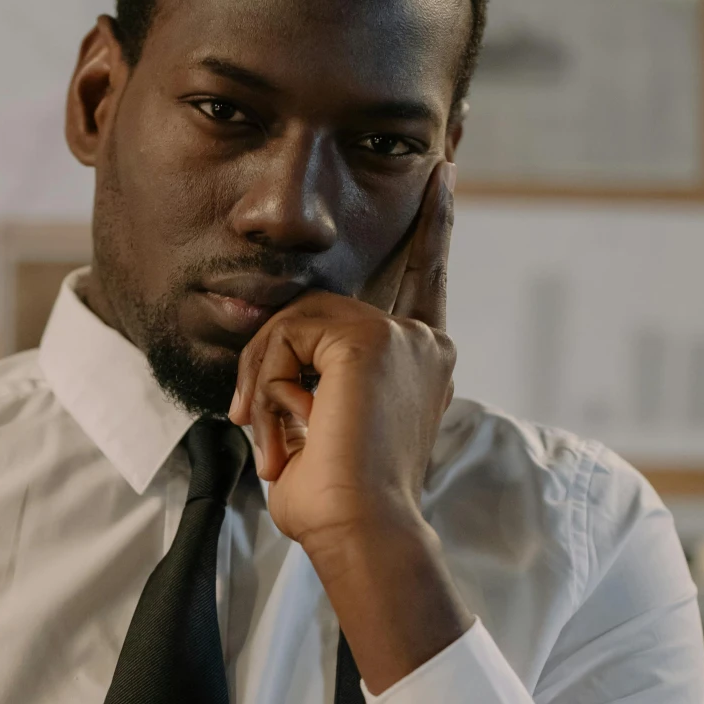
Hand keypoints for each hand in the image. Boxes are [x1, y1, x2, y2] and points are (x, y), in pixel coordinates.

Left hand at [228, 162, 472, 692]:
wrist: (363, 532)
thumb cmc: (338, 504)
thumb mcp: (326, 428)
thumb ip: (317, 377)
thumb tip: (277, 348)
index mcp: (425, 360)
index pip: (426, 276)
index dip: (434, 225)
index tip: (445, 171)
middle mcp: (423, 341)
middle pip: (316, 310)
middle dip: (268, 364)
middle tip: (257, 427)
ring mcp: (401, 335)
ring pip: (293, 320)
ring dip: (263, 381)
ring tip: (277, 437)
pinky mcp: (370, 339)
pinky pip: (287, 332)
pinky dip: (269, 381)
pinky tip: (293, 424)